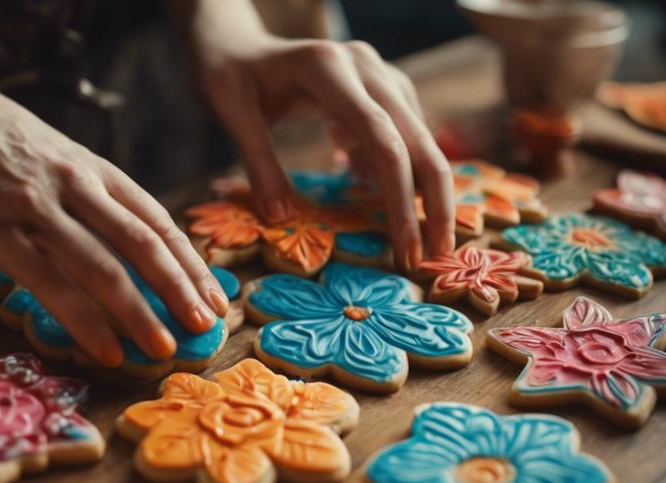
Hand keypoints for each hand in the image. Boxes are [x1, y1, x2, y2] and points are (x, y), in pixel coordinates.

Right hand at [0, 70, 227, 366]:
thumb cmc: (14, 149)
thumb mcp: (70, 162)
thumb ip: (106, 205)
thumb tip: (151, 259)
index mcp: (101, 172)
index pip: (159, 224)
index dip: (192, 266)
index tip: (216, 300)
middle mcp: (77, 187)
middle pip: (142, 244)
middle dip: (178, 290)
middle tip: (204, 328)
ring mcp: (36, 209)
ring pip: (100, 267)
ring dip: (137, 313)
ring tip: (162, 348)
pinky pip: (48, 284)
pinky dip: (82, 320)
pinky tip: (105, 348)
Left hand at [188, 18, 454, 269]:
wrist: (237, 43)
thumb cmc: (229, 73)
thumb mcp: (231, 111)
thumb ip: (258, 162)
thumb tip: (280, 220)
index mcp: (329, 69)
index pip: (381, 137)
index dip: (399, 197)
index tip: (405, 249)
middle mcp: (365, 66)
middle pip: (418, 140)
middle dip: (434, 203)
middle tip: (436, 257)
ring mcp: (378, 75)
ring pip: (420, 139)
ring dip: (424, 193)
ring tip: (413, 244)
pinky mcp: (381, 89)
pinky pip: (403, 136)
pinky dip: (399, 174)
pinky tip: (374, 198)